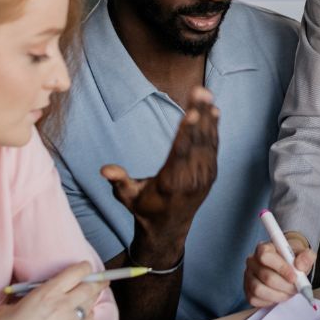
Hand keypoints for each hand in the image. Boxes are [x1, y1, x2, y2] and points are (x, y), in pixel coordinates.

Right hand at [0, 262, 101, 319]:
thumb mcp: (11, 305)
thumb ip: (29, 298)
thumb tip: (34, 298)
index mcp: (48, 292)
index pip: (78, 272)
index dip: (85, 269)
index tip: (87, 269)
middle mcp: (63, 305)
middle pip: (90, 287)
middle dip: (98, 282)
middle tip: (101, 281)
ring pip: (90, 305)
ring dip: (91, 300)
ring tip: (91, 298)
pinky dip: (89, 317)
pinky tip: (85, 317)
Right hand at [101, 87, 217, 265]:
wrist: (168, 228)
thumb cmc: (144, 209)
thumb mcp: (128, 197)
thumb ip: (120, 181)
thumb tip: (105, 170)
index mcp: (172, 182)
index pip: (181, 152)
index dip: (187, 132)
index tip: (192, 113)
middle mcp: (192, 177)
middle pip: (197, 141)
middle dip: (199, 114)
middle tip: (200, 91)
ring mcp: (204, 175)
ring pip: (208, 141)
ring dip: (208, 116)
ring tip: (206, 94)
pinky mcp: (210, 172)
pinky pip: (213, 147)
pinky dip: (214, 128)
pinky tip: (214, 112)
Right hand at [244, 232, 315, 306]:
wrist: (289, 266)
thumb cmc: (294, 259)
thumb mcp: (304, 254)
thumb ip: (306, 257)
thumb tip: (300, 265)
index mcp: (264, 248)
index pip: (266, 256)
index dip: (281, 268)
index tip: (294, 277)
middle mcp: (252, 261)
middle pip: (265, 276)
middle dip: (284, 285)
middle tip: (296, 288)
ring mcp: (248, 276)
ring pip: (259, 290)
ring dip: (278, 295)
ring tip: (289, 292)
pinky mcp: (248, 290)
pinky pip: (255, 300)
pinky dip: (270, 301)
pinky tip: (279, 295)